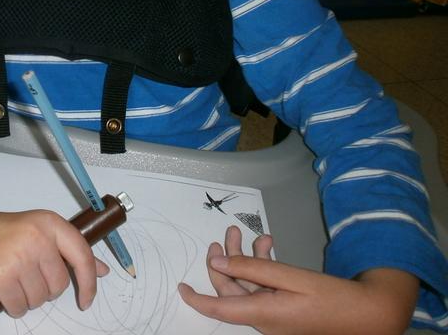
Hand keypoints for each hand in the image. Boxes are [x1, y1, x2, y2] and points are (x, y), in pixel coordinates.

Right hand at [0, 203, 108, 316]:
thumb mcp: (37, 231)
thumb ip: (69, 250)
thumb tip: (102, 271)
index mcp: (50, 223)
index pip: (82, 255)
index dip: (89, 282)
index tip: (87, 300)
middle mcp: (38, 237)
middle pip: (59, 284)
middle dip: (45, 289)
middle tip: (26, 275)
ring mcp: (20, 256)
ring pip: (40, 299)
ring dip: (27, 297)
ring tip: (12, 278)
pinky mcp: (1, 275)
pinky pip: (20, 307)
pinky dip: (14, 306)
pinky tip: (3, 290)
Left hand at [179, 225, 418, 334]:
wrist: (369, 315)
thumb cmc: (331, 298)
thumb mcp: (290, 278)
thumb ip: (252, 269)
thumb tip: (217, 263)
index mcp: (261, 313)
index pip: (217, 308)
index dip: (195, 298)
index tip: (180, 286)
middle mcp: (263, 317)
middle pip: (231, 289)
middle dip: (226, 258)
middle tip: (228, 231)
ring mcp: (274, 315)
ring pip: (248, 285)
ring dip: (247, 257)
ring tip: (252, 233)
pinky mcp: (285, 310)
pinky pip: (264, 287)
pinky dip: (264, 266)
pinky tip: (270, 244)